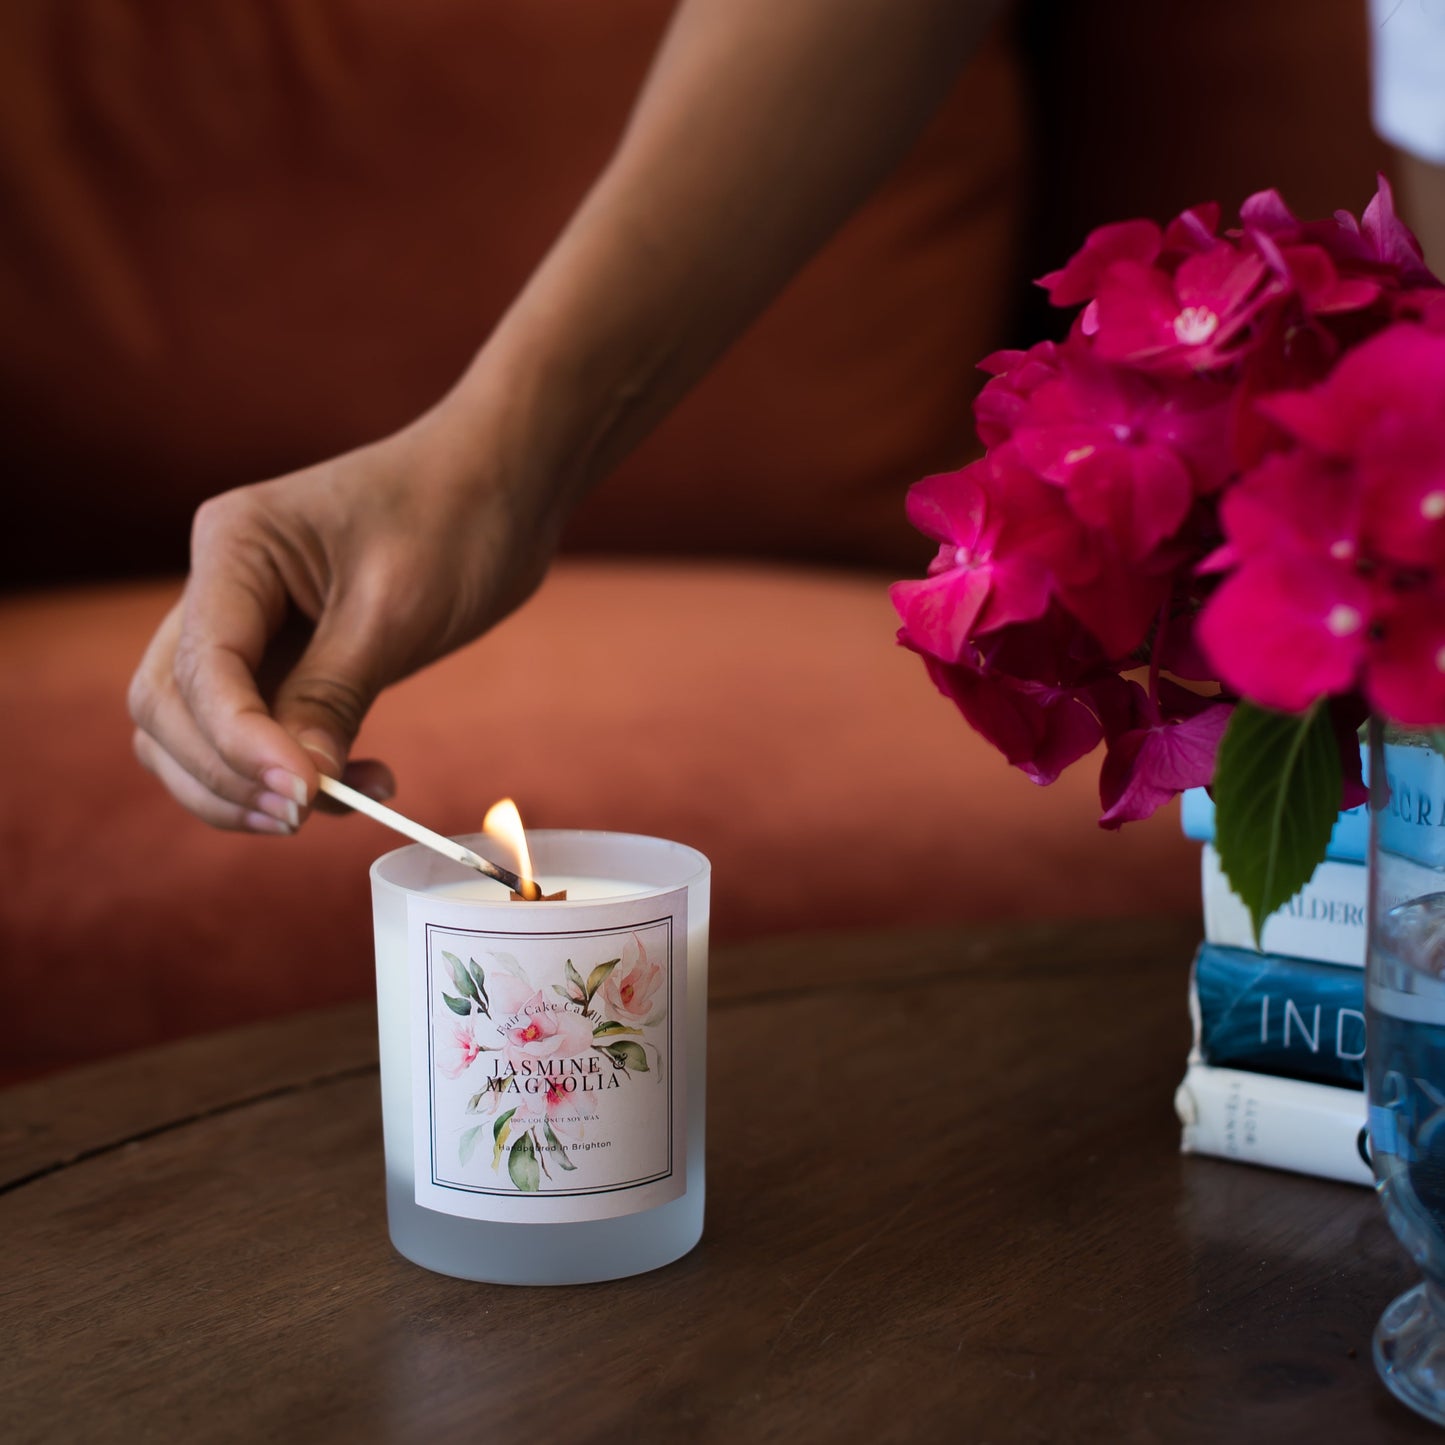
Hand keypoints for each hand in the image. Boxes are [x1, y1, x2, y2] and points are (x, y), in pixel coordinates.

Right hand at [128, 409, 563, 832]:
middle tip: (306, 815)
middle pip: (169, 708)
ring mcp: (247, 623)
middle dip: (225, 775)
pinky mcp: (287, 657)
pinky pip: (259, 731)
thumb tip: (298, 791)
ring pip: (197, 730)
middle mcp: (221, 583)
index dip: (239, 745)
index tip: (303, 798)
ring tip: (337, 806)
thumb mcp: (398, 611)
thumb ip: (335, 697)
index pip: (201, 668)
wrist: (506, 484)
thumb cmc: (457, 519)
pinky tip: (363, 781)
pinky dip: (292, 772)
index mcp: (234, 545)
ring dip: (247, 787)